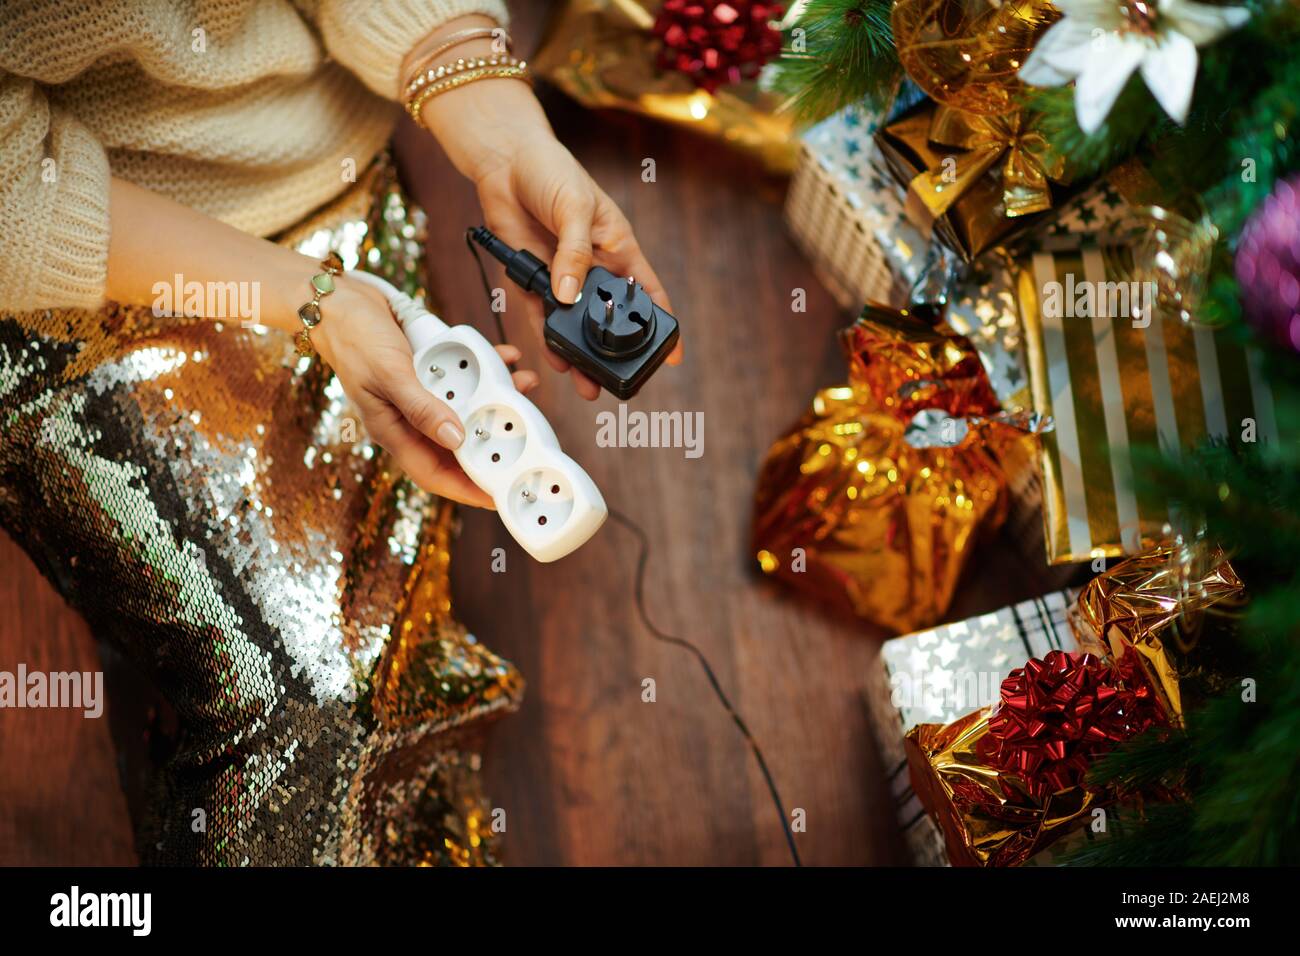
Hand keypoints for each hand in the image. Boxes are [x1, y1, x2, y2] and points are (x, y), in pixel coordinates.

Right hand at [313, 276, 538, 507]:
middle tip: (525, 429)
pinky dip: (484, 367)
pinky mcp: (428, 372)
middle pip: (457, 442)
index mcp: (394, 431)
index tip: (499, 495)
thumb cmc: (353, 338)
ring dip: (495, 397)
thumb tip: (455, 438)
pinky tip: (503, 356)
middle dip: (492, 437)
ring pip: (465, 407)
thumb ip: (421, 407)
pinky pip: (462, 377)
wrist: (337, 301)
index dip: (467, 488)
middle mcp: (410, 418)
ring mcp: (420, 396)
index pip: (435, 473)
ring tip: (521, 383)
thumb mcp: (389, 374)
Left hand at [418, 76, 681, 399]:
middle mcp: (592, 267)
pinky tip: (556, 359)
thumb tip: (570, 297)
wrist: (505, 158)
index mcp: (616, 247)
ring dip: (579, 353)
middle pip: (608, 316)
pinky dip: (547, 338)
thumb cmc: (551, 170)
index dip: (662, 322)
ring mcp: (562, 275)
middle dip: (614, 349)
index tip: (672, 355)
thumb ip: (574, 254)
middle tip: (619, 380)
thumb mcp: (574, 208)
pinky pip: (541, 315)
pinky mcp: (531, 278)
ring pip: (575, 324)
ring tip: (586, 383)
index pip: (647, 291)